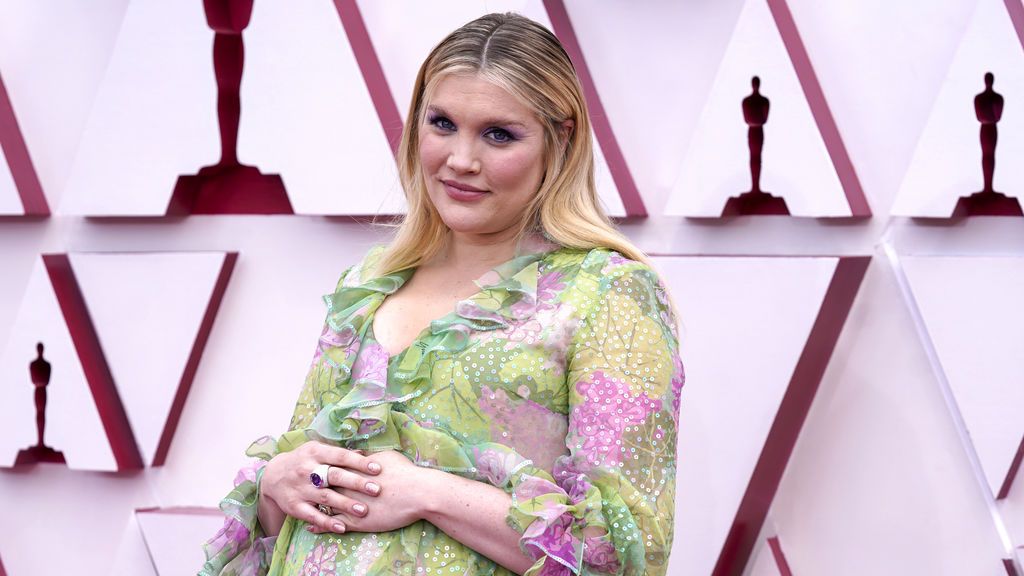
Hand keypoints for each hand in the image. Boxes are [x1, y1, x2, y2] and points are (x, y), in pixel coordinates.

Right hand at [259, 441, 382, 534]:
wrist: (273, 475)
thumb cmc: (304, 460)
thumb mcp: (317, 450)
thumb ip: (338, 454)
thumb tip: (364, 454)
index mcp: (315, 452)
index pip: (340, 456)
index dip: (359, 462)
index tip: (377, 469)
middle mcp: (307, 470)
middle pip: (334, 476)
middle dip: (356, 483)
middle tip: (376, 489)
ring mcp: (300, 489)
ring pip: (325, 497)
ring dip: (345, 504)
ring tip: (363, 510)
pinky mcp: (295, 506)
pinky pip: (312, 516)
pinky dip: (327, 522)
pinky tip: (342, 527)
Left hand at [311, 450, 436, 533]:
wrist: (417, 492)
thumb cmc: (404, 473)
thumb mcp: (384, 457)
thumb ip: (366, 457)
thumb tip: (358, 454)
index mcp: (352, 469)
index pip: (328, 467)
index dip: (318, 469)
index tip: (309, 468)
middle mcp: (347, 486)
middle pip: (321, 486)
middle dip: (309, 487)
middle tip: (300, 486)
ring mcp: (349, 504)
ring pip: (324, 506)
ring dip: (312, 507)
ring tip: (302, 507)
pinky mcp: (356, 521)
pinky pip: (332, 524)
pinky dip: (320, 526)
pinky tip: (311, 527)